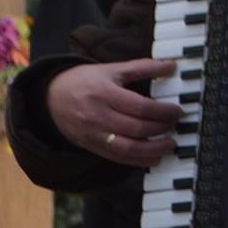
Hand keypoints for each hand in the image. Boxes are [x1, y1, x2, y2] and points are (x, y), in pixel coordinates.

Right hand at [46, 58, 182, 166]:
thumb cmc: (84, 81)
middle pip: (136, 128)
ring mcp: (94, 134)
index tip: (176, 111)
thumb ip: (142, 68)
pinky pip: (118, 158)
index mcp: (103, 92)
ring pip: (128, 148)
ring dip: (154, 149)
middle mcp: (97, 115)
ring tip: (170, 145)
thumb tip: (171, 66)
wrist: (50, 97)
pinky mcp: (92, 146)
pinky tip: (154, 157)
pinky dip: (138, 161)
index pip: (140, 106)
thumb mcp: (111, 70)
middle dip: (161, 128)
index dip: (163, 111)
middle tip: (174, 124)